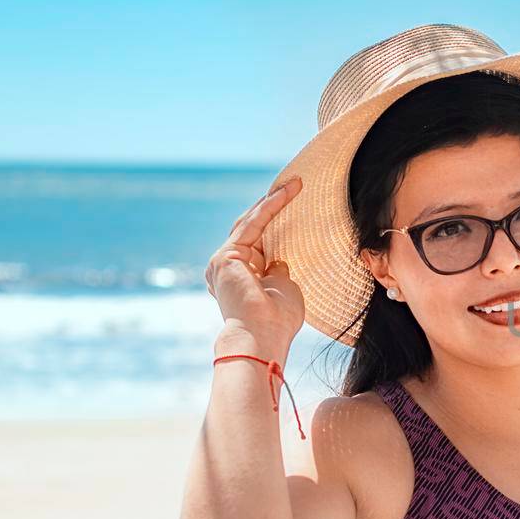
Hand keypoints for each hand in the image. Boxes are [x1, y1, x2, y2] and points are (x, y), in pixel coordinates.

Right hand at [206, 175, 304, 354]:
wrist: (263, 334)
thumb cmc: (278, 318)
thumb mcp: (282, 288)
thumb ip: (277, 271)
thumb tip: (278, 262)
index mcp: (242, 277)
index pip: (259, 242)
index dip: (276, 223)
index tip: (295, 204)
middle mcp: (228, 268)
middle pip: (251, 229)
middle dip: (272, 206)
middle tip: (293, 186)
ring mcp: (223, 262)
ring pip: (250, 223)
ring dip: (272, 202)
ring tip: (294, 184)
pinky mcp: (225, 256)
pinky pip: (252, 225)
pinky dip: (270, 208)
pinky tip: (286, 193)